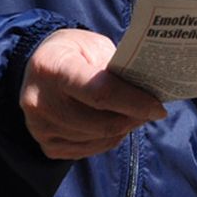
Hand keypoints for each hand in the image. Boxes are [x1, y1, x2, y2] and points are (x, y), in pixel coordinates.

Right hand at [20, 28, 167, 159]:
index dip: (134, 102)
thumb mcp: (95, 46)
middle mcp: (41, 101)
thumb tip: (147, 92)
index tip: (158, 107)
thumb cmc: (74, 51)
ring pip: (97, 139)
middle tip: (152, 110)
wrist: (38, 66)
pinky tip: (115, 124)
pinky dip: (108, 139)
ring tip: (135, 114)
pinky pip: (88, 150)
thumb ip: (115, 68)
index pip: (100, 92)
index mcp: (53, 68)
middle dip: (133, 118)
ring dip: (123, 129)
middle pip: (101, 122)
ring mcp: (40, 128)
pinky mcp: (46, 145)